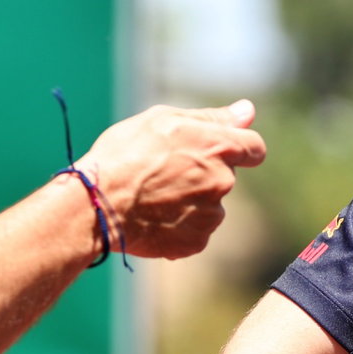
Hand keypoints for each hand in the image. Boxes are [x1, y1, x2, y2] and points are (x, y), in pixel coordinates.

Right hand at [79, 101, 265, 258]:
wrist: (98, 204)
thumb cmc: (124, 154)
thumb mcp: (163, 120)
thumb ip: (211, 118)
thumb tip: (248, 111)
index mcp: (218, 146)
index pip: (254, 148)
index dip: (239, 148)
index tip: (221, 151)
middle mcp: (222, 181)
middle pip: (225, 176)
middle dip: (202, 174)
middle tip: (163, 172)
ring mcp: (210, 215)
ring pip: (209, 205)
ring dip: (190, 200)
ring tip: (153, 196)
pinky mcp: (195, 242)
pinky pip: (194, 231)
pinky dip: (178, 225)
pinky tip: (152, 217)